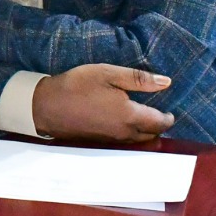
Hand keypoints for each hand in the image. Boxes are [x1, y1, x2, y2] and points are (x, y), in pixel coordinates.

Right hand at [32, 63, 175, 142]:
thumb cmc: (77, 86)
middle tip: (158, 114)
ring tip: (143, 118)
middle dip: (158, 126)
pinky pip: (123, 141)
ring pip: (137, 140)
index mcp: (130, 115)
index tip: (171, 111)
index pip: (160, 122)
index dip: (168, 118)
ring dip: (144, 132)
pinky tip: (122, 123)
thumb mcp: (107, 73)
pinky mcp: (100, 142)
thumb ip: (138, 79)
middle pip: (151, 135)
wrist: (45, 106)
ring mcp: (111, 140)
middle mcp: (124, 133)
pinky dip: (130, 135)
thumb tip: (166, 82)